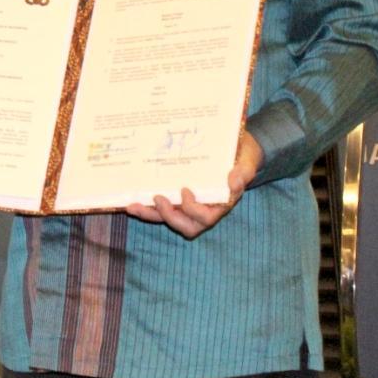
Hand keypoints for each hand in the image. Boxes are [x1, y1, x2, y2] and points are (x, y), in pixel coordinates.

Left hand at [125, 131, 264, 238]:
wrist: (236, 151)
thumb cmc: (241, 157)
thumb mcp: (246, 162)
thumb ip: (243, 172)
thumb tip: (233, 182)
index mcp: (221, 204)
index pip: (206, 218)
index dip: (193, 209)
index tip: (185, 190)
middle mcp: (204, 209)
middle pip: (186, 226)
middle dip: (169, 216)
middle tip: (157, 198)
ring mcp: (190, 206)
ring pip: (171, 219)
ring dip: (151, 215)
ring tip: (132, 206)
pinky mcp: (178, 198)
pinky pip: (162, 209)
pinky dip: (147, 208)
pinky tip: (131, 200)